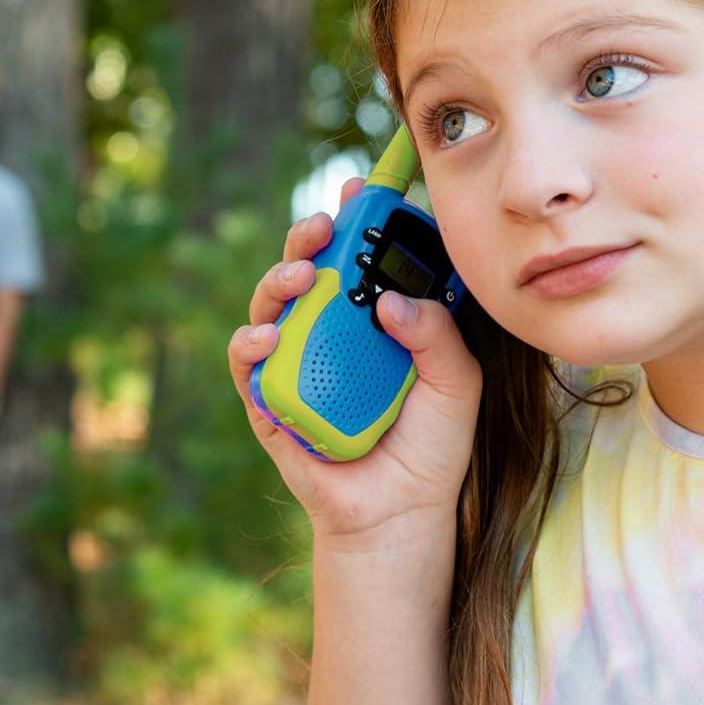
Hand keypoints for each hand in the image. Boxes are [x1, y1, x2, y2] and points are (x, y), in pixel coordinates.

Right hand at [228, 176, 483, 549]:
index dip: (358, 221)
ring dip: (279, 280)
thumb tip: (394, 299)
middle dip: (310, 237)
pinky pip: (246, 361)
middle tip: (324, 225)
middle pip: (310, 268)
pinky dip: (250, 341)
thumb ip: (438, 334)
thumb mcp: (457, 383)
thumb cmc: (432, 448)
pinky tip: (269, 334)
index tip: (363, 190)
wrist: (400, 514)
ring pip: (272, 304)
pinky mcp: (267, 399)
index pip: (362, 257)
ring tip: (302, 276)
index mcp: (376, 320)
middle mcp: (332, 332)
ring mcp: (296, 362)